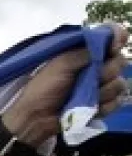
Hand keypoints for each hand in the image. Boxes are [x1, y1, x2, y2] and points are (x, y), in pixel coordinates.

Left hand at [3, 23, 128, 144]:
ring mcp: (99, 87)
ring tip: (83, 97)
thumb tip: (109, 37)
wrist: (36, 117)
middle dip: (107, 71)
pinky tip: (89, 109)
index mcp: (84, 54)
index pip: (110, 38)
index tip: (114, 47)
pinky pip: (115, 102)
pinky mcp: (100, 105)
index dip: (117, 39)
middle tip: (90, 78)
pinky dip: (103, 106)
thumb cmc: (44, 88)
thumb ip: (85, 50)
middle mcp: (95, 67)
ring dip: (103, 91)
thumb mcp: (61, 64)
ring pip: (119, 84)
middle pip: (119, 62)